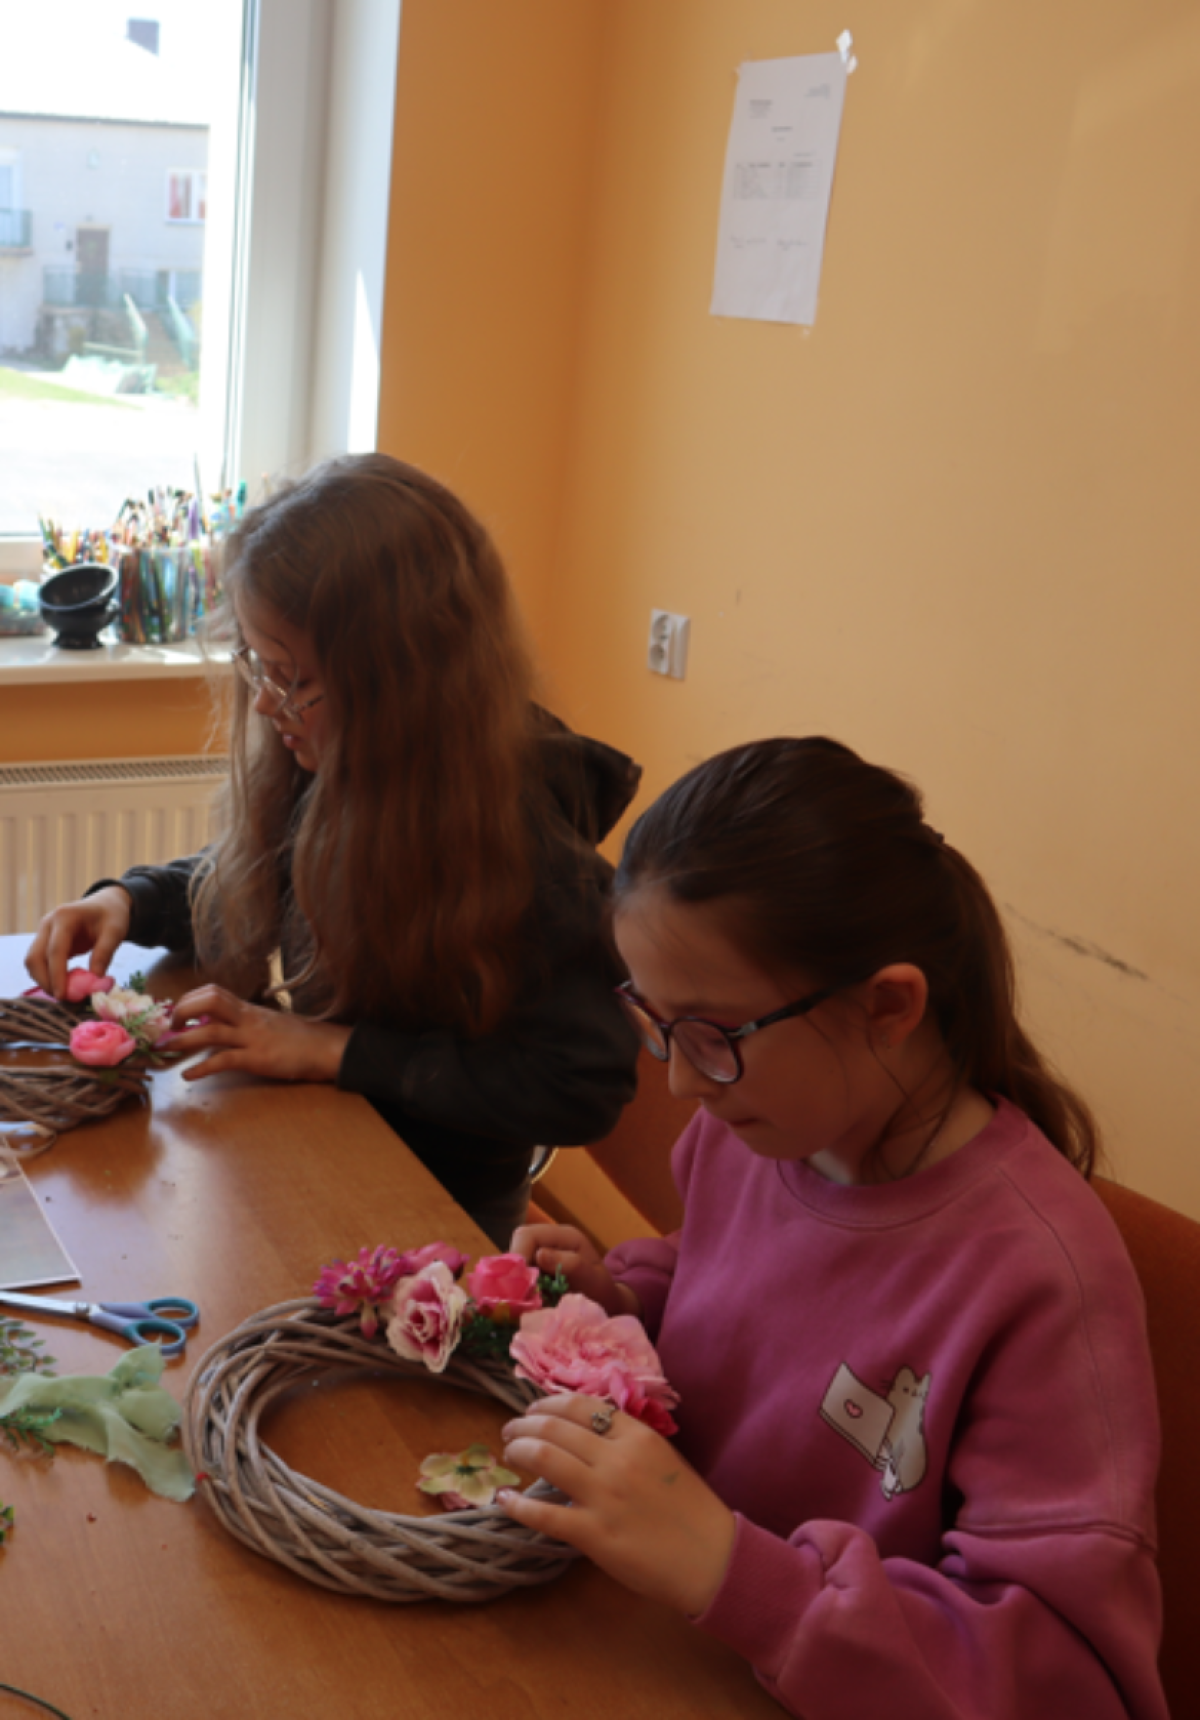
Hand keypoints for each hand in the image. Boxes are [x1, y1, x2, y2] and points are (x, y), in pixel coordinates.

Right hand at [25, 886, 132, 998]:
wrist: (106, 904)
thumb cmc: (112, 915)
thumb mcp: (116, 931)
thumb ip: (105, 953)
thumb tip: (95, 979)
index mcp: (65, 917)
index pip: (55, 950)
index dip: (57, 975)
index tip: (62, 996)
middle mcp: (48, 923)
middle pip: (35, 957)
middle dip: (45, 981)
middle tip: (64, 999)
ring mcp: (44, 932)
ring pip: (33, 962)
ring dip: (44, 980)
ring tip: (65, 994)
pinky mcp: (45, 942)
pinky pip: (39, 962)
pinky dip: (47, 976)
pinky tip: (63, 985)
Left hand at [168, 984, 352, 1083]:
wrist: (325, 1048)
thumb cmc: (297, 1038)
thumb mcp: (268, 1022)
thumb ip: (244, 1022)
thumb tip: (218, 1025)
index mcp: (249, 1009)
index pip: (213, 992)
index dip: (189, 1000)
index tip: (176, 1014)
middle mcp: (247, 1018)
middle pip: (209, 1001)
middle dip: (183, 1011)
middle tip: (170, 1028)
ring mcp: (252, 1038)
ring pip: (211, 1031)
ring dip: (184, 1040)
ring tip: (167, 1049)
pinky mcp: (257, 1059)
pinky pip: (224, 1061)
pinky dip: (202, 1069)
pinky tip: (188, 1077)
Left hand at [499, 1394, 735, 1615]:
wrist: (711, 1558)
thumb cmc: (691, 1508)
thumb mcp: (662, 1457)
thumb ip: (627, 1440)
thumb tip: (584, 1430)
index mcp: (638, 1435)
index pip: (580, 1406)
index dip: (547, 1404)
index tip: (532, 1411)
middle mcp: (617, 1458)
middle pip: (555, 1426)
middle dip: (524, 1425)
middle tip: (510, 1432)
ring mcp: (604, 1495)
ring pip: (545, 1457)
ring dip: (518, 1451)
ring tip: (510, 1455)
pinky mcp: (593, 1534)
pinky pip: (543, 1514)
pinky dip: (516, 1505)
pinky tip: (504, 1500)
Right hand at [509, 1222, 635, 1314]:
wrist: (607, 1305)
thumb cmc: (603, 1292)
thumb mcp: (594, 1280)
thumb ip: (572, 1265)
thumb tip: (540, 1254)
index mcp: (565, 1236)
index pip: (528, 1235)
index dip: (517, 1256)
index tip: (515, 1285)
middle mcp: (549, 1241)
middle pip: (516, 1247)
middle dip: (513, 1273)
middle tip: (516, 1298)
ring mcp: (541, 1256)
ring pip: (514, 1263)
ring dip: (514, 1284)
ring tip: (521, 1304)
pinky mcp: (535, 1272)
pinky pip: (518, 1277)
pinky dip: (518, 1291)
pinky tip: (524, 1305)